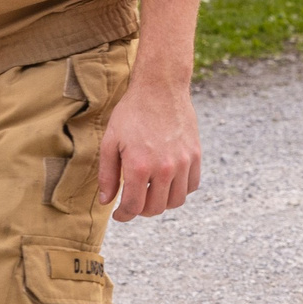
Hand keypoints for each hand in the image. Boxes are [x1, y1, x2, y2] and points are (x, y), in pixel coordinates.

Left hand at [96, 72, 202, 220]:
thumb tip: (106, 201)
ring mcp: (183, 162)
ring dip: (161, 203)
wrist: (160, 87)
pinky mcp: (195, 155)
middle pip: (155, 208)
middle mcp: (164, 168)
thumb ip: (107, 175)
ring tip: (151, 193)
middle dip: (140, 211)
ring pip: (176, 201)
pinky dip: (180, 190)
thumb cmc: (131, 112)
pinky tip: (168, 181)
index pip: (133, 207)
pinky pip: (191, 185)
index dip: (123, 216)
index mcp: (139, 166)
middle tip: (133, 202)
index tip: (119, 214)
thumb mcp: (110, 142)